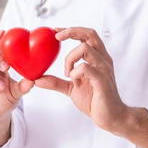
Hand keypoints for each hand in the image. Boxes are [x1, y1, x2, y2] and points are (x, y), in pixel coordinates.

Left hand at [35, 27, 147, 147]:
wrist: (110, 117)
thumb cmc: (94, 101)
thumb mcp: (71, 89)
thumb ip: (56, 82)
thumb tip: (37, 79)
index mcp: (98, 58)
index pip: (87, 35)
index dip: (71, 30)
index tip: (55, 31)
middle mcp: (103, 60)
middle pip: (90, 34)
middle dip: (71, 31)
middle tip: (56, 37)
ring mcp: (104, 69)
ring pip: (85, 48)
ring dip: (70, 58)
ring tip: (67, 73)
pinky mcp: (102, 81)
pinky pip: (86, 68)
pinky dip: (75, 72)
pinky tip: (74, 81)